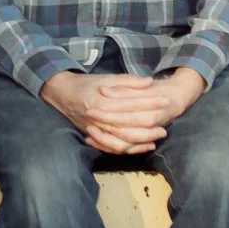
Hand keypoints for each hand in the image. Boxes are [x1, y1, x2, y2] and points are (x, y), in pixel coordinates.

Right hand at [40, 71, 196, 153]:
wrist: (62, 93)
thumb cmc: (87, 84)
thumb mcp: (107, 78)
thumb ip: (128, 81)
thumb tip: (149, 82)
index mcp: (104, 100)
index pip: (133, 103)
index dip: (151, 102)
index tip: (166, 100)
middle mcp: (99, 116)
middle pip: (130, 125)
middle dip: (150, 125)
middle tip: (166, 124)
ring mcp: (96, 129)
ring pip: (122, 140)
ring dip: (142, 140)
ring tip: (158, 137)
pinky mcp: (94, 136)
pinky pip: (113, 148)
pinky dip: (130, 149)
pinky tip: (143, 147)